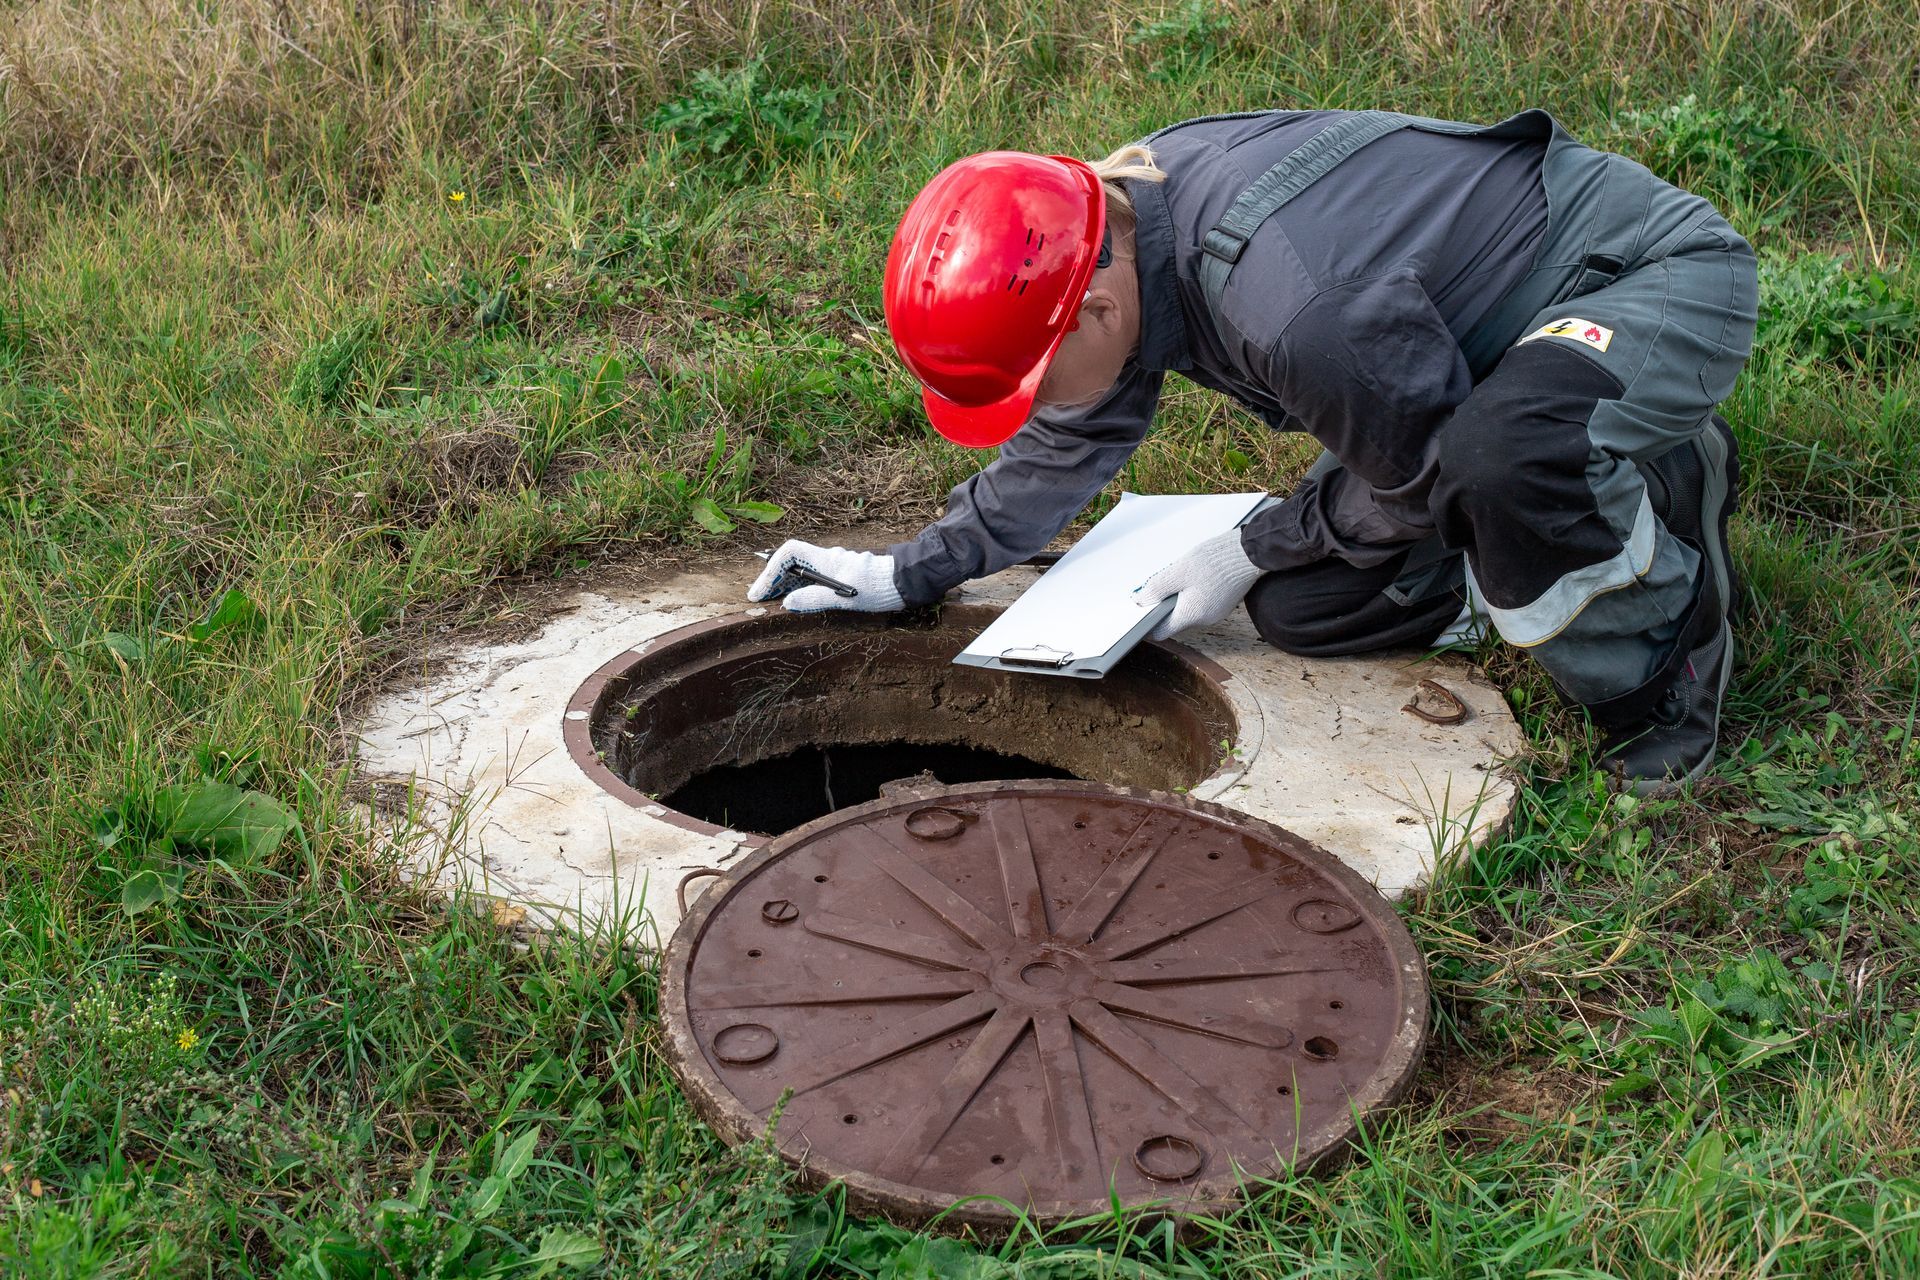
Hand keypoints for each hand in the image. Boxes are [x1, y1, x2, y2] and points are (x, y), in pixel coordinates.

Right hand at [746, 539, 905, 613]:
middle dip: (773, 578)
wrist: (904, 582)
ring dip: (786, 583)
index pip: (788, 554)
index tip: (761, 591)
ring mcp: (835, 566)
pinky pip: (814, 577)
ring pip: (802, 570)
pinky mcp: (843, 574)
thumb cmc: (877, 588)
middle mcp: (828, 559)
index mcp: (825, 560)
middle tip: (761, 598)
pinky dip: (801, 586)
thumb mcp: (844, 598)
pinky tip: (800, 599)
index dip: (770, 570)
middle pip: (791, 562)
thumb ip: (814, 598)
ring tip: (774, 600)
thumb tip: (787, 602)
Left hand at [1137, 529, 1263, 639]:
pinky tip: (1199, 575)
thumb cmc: (1216, 562)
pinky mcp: (1224, 603)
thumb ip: (1156, 588)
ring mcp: (1216, 612)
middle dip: (1167, 603)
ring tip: (1186, 574)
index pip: (1161, 631)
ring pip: (1190, 608)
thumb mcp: (1178, 572)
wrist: (1248, 554)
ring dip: (1182, 595)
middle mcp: (1204, 619)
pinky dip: (1196, 592)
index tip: (1142, 610)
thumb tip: (1140, 600)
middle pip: (1176, 618)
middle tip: (1166, 581)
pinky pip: (1203, 602)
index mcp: (1190, 615)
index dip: (1149, 622)